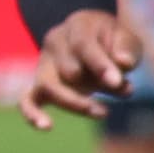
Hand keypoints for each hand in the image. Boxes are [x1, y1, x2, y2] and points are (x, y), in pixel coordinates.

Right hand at [20, 9, 136, 127]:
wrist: (95, 38)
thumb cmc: (113, 41)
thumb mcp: (126, 38)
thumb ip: (126, 49)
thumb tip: (124, 64)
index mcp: (77, 25)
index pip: (83, 46)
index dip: (100, 65)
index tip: (117, 83)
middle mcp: (55, 43)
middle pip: (69, 69)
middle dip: (96, 83)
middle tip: (126, 91)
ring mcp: (44, 64)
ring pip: (48, 86)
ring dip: (75, 103)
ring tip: (103, 113)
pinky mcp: (40, 84)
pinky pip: (27, 100)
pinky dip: (32, 113)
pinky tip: (45, 127)